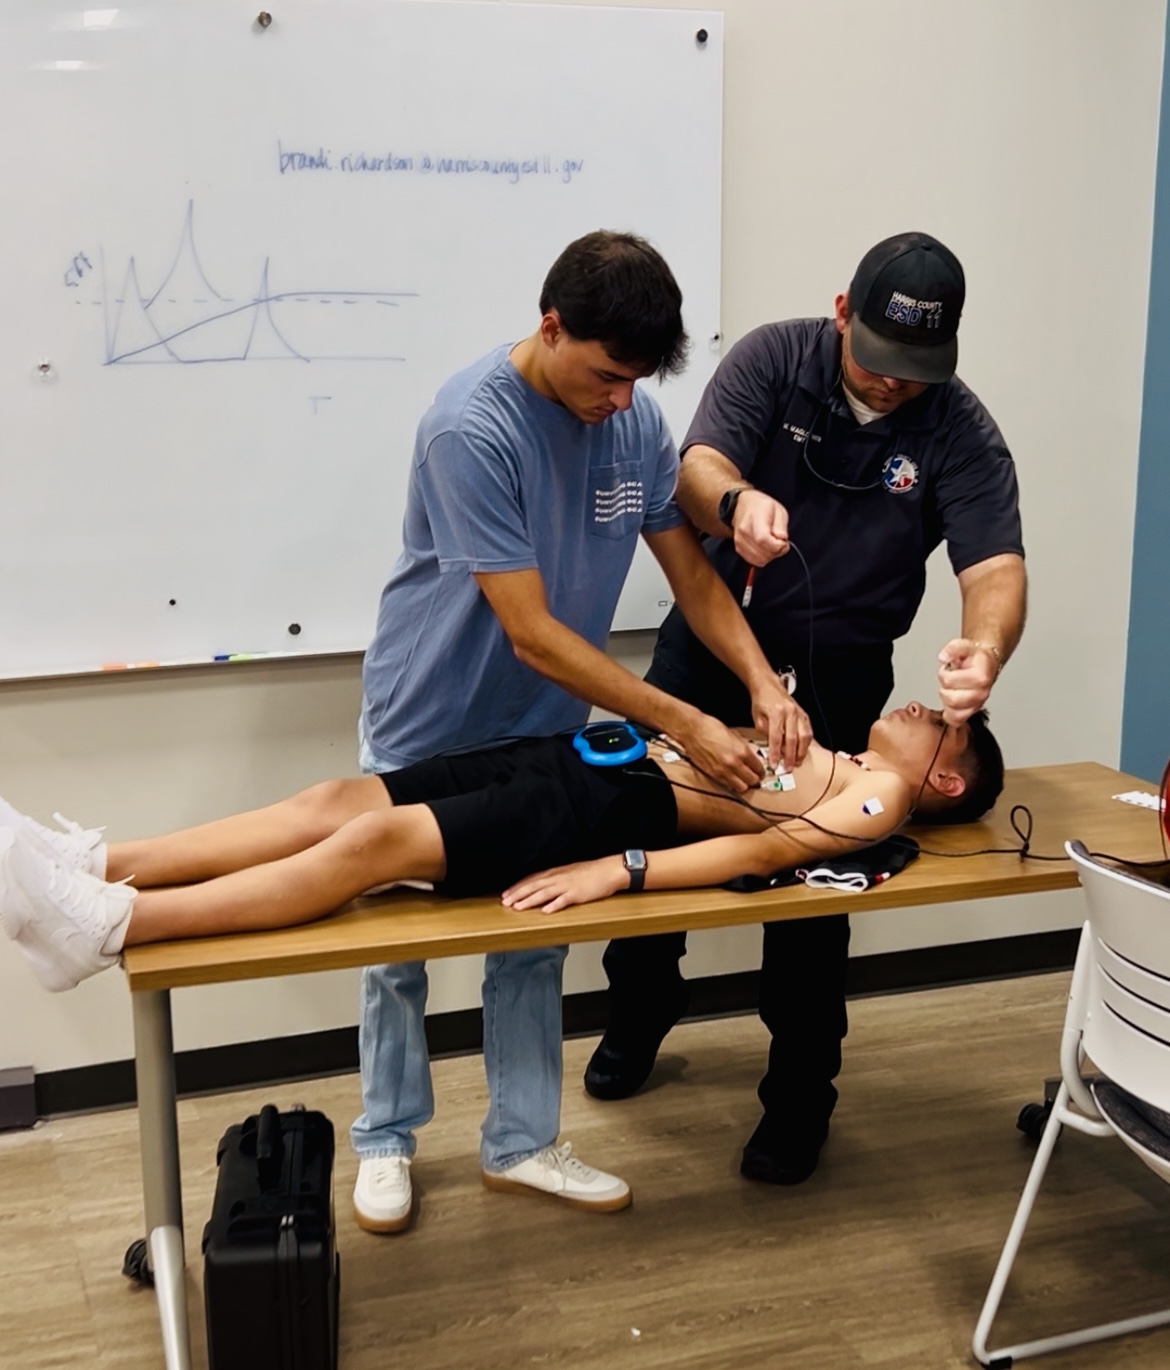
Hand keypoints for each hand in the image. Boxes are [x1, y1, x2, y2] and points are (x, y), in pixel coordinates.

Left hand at [502, 856, 627, 912]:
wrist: (609, 870)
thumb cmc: (591, 872)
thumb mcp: (569, 873)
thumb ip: (555, 879)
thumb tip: (542, 886)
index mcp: (555, 873)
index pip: (532, 879)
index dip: (518, 887)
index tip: (506, 894)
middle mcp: (558, 878)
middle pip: (534, 886)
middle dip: (518, 894)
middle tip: (504, 902)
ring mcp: (567, 886)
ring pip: (544, 893)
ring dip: (529, 900)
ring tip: (518, 908)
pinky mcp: (578, 894)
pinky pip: (564, 900)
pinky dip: (554, 905)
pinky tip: (545, 911)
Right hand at [673, 711, 762, 792]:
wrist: (692, 730)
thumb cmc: (710, 727)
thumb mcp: (734, 734)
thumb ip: (743, 748)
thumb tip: (750, 756)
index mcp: (741, 751)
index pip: (758, 768)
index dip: (761, 770)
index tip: (761, 771)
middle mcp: (733, 763)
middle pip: (752, 781)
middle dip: (755, 779)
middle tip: (755, 777)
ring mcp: (722, 770)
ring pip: (741, 787)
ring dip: (744, 784)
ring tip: (744, 780)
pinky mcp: (712, 774)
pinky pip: (727, 785)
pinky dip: (731, 784)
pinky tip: (731, 778)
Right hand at [732, 490, 789, 565]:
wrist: (743, 505)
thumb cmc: (762, 507)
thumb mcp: (778, 510)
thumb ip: (781, 526)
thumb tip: (781, 539)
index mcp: (755, 518)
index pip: (763, 540)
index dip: (777, 546)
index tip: (784, 542)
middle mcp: (744, 531)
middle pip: (762, 553)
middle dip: (776, 552)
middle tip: (781, 543)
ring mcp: (740, 541)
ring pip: (759, 560)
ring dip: (770, 556)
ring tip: (773, 545)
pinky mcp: (739, 548)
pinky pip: (754, 561)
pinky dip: (763, 558)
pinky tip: (766, 549)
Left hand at [750, 676, 812, 771]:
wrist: (768, 685)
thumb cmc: (761, 701)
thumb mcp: (757, 717)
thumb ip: (765, 732)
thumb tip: (773, 748)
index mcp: (776, 712)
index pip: (776, 738)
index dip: (775, 753)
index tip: (774, 764)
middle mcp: (790, 712)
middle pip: (792, 739)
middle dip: (790, 756)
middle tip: (787, 768)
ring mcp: (799, 713)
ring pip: (804, 736)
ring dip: (801, 752)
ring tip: (797, 763)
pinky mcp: (804, 714)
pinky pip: (808, 731)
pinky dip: (806, 743)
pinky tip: (802, 751)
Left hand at [937, 637, 999, 724]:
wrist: (986, 664)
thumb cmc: (975, 658)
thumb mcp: (964, 646)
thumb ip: (953, 648)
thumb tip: (943, 657)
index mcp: (981, 677)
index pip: (949, 681)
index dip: (943, 674)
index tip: (948, 669)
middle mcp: (982, 693)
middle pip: (951, 699)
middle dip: (944, 688)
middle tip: (949, 681)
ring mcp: (978, 704)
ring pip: (954, 712)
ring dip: (946, 700)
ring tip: (951, 690)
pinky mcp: (973, 712)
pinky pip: (957, 720)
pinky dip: (950, 714)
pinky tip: (950, 703)